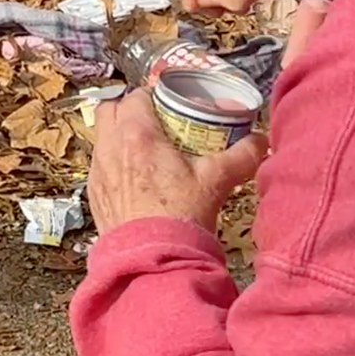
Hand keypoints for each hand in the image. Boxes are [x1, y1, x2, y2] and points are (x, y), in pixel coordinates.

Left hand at [87, 0, 330, 234]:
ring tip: (146, 148)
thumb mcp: (217, 180)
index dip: (153, 96)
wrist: (153, 259)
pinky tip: (135, 177)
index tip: (169, 104)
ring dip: (119, 134)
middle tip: (155, 121)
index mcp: (136, 135)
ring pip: (101, 137)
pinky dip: (113, 161)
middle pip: (110, 109)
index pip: (136, 96)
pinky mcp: (93, 193)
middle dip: (129, 109)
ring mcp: (97, 171)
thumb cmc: (182, 214)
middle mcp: (109, 148)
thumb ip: (243, 155)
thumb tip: (261, 141)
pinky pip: (99, 164)